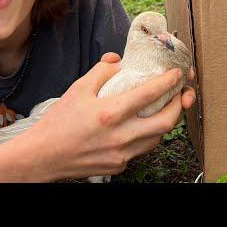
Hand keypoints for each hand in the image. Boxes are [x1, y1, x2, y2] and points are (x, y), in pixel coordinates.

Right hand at [17, 52, 194, 181]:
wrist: (43, 157)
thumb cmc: (59, 122)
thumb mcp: (78, 88)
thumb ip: (102, 71)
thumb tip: (119, 61)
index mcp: (110, 113)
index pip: (150, 93)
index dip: (169, 81)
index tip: (178, 72)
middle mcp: (120, 135)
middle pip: (166, 122)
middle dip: (180, 105)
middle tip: (183, 93)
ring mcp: (121, 154)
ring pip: (157, 138)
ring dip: (167, 122)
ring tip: (169, 107)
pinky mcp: (119, 166)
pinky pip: (142, 149)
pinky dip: (149, 135)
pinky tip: (146, 125)